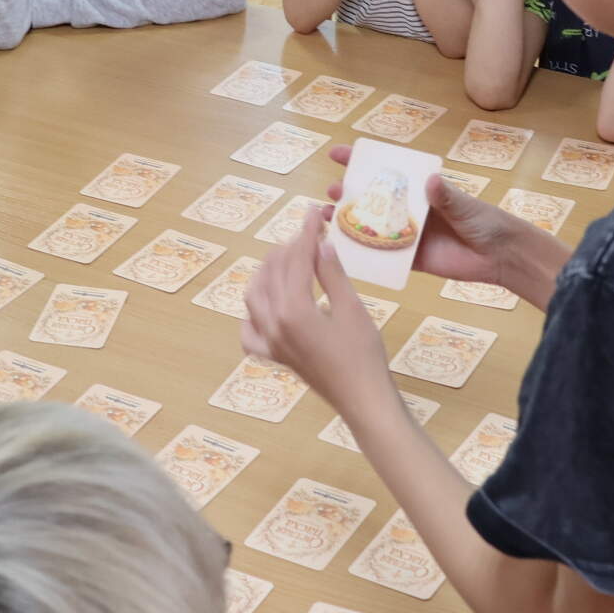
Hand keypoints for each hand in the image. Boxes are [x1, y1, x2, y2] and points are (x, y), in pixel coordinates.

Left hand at [240, 209, 393, 417]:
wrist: (362, 399)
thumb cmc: (364, 355)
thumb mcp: (352, 309)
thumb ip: (332, 274)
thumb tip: (321, 244)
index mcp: (293, 309)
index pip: (295, 260)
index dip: (305, 233)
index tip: (313, 213)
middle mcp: (273, 323)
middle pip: (271, 273)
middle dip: (287, 248)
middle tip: (307, 233)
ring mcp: (270, 341)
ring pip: (253, 296)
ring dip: (267, 272)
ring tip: (287, 258)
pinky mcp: (274, 355)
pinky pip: (249, 332)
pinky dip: (252, 313)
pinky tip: (266, 304)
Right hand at [327, 146, 564, 296]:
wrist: (500, 256)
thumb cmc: (485, 221)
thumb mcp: (464, 204)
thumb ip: (445, 195)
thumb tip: (430, 181)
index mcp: (421, 189)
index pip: (388, 171)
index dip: (362, 162)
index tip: (340, 154)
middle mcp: (410, 209)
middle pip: (373, 198)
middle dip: (349, 192)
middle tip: (330, 190)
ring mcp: (409, 234)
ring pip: (372, 225)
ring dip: (349, 220)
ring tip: (328, 216)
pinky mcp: (411, 259)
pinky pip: (383, 255)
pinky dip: (363, 251)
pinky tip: (342, 248)